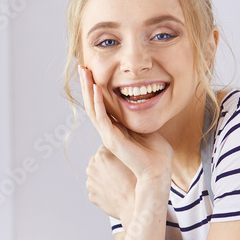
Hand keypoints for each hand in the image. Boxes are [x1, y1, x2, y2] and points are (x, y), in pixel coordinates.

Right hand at [79, 66, 172, 182]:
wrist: (156, 172)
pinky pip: (101, 117)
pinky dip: (98, 101)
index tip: (93, 73)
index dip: (95, 89)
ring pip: (93, 108)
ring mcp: (107, 135)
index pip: (101, 105)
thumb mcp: (146, 128)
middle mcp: (108, 131)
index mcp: (115, 128)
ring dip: (88, 89)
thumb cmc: (156, 154)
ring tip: (85, 72)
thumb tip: (143, 102)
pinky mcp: (111, 139)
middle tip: (83, 67)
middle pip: (92, 104)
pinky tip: (95, 88)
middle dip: (87, 84)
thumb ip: (139, 117)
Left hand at [86, 145, 136, 219]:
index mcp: (101, 154)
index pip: (107, 147)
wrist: (136, 207)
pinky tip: (117, 193)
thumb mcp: (133, 158)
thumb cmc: (138, 182)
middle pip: (100, 161)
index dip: (118, 153)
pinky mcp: (92, 195)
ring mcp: (90, 182)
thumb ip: (122, 147)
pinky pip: (99, 189)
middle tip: (123, 173)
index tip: (125, 159)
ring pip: (99, 176)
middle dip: (109, 165)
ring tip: (121, 184)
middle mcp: (92, 167)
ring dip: (106, 178)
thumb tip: (118, 142)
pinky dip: (106, 190)